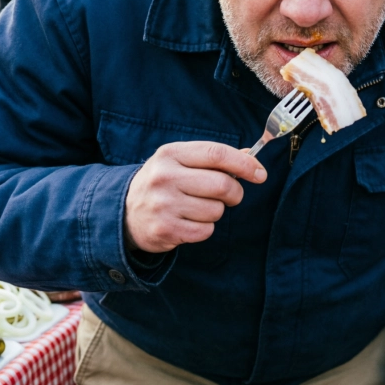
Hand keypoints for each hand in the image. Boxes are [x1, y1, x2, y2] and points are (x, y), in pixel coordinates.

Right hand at [124, 141, 265, 253]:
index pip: (216, 154)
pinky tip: (190, 222)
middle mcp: (165, 177)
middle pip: (222, 185)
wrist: (124, 212)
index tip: (260, 174)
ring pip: (216, 210)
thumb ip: (213, 158)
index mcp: (171, 154)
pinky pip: (205, 230)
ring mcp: (163, 204)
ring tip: (199, 208)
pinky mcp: (165, 229)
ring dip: (216, 211)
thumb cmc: (162, 183)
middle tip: (230, 195)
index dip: (244, 164)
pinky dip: (205, 228)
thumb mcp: (179, 161)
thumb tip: (250, 157)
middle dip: (235, 193)